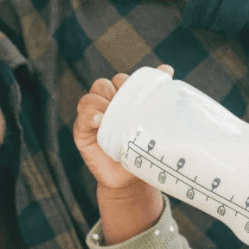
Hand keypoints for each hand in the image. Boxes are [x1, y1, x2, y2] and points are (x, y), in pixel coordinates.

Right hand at [74, 70, 168, 243]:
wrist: (130, 179)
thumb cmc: (142, 149)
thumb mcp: (151, 123)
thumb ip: (156, 99)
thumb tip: (167, 69)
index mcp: (121, 100)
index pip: (120, 80)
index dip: (128, 83)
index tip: (141, 94)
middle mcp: (105, 105)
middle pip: (104, 84)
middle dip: (115, 91)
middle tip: (129, 106)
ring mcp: (92, 118)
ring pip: (91, 97)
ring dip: (102, 101)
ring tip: (112, 114)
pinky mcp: (82, 132)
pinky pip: (81, 116)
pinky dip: (90, 115)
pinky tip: (100, 121)